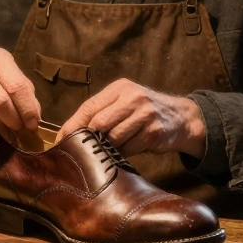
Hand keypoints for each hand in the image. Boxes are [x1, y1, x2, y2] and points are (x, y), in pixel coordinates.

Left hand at [58, 79, 206, 158]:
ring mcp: (145, 114)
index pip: (89, 106)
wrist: (181, 117)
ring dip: (106, 149)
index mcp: (120, 88)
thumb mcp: (125, 102)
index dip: (73, 125)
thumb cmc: (145, 112)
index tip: (61, 140)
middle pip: (98, 123)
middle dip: (88, 139)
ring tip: (106, 151)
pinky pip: (128, 149)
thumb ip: (102, 112)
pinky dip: (122, 154)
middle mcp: (132, 98)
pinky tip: (124, 152)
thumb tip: (71, 133)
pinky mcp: (154, 132)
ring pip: (113, 138)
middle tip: (81, 151)